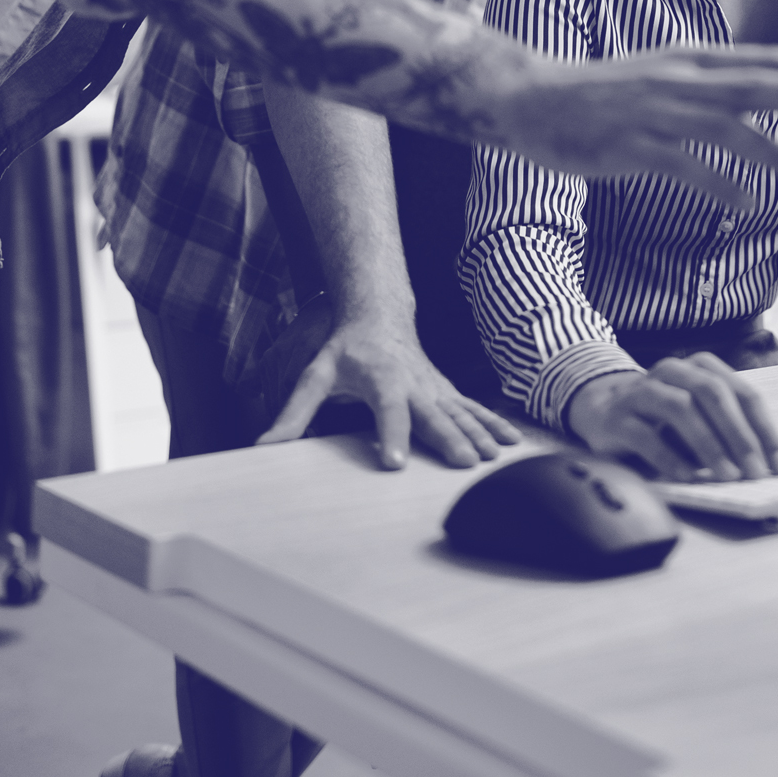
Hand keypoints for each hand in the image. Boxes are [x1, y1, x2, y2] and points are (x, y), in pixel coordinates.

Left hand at [257, 311, 520, 470]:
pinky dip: (495, 424)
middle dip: (451, 439)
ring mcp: (435, 386)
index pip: (387, 409)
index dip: (391, 434)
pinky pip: (474, 409)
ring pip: (461, 412)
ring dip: (480, 433)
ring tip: (495, 458)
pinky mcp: (447, 391)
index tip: (395, 462)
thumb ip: (293, 413)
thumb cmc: (346, 348)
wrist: (380, 312)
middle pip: (434, 414)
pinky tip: (512, 443)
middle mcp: (414, 383)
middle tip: (466, 464)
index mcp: (382, 379)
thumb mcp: (315, 375)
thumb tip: (265, 445)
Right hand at [492, 48, 777, 207]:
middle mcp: (679, 79)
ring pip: (728, 127)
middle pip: (759, 83)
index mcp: (690, 60)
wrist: (530, 98)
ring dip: (777, 149)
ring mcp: (654, 112)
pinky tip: (744, 200)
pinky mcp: (629, 146)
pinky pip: (681, 164)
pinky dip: (715, 180)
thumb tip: (760, 103)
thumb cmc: (601, 93)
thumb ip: (711, 89)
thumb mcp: (663, 77)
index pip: (766, 60)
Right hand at [566, 356, 777, 482]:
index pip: (743, 394)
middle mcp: (673, 371)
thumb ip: (729, 429)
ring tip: (727, 476)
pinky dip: (670, 457)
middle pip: (713, 395)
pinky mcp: (617, 416)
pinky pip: (646, 435)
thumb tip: (768, 464)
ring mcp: (642, 391)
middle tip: (756, 472)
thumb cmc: (664, 417)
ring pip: (681, 408)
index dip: (765, 429)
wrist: (602, 407)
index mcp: (701, 367)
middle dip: (740, 435)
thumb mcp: (701, 416)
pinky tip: (688, 477)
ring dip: (709, 444)